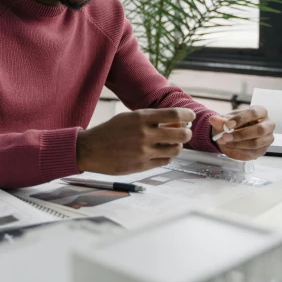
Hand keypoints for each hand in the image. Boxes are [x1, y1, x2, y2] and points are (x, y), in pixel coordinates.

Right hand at [76, 108, 194, 174]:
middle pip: (180, 134)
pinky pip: (165, 161)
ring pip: (175, 150)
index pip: (174, 115)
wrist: (90, 149)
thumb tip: (175, 122)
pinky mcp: (142, 166)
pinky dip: (168, 156)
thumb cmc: (110, 131)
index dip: (187, 115)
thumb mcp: (129, 117)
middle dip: (187, 133)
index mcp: (141, 118)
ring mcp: (144, 152)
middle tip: (185, 132)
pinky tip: (163, 153)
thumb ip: (151, 119)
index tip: (191, 116)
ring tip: (173, 143)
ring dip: (178, 146)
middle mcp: (144, 134)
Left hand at [209, 105, 274, 160]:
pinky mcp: (262, 150)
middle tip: (225, 137)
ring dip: (237, 144)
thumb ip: (220, 120)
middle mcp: (268, 125)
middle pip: (259, 130)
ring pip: (255, 143)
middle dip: (241, 134)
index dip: (240, 119)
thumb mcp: (225, 120)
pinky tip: (228, 148)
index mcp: (260, 112)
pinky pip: (252, 153)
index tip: (227, 125)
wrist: (231, 134)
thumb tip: (213, 120)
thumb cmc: (232, 123)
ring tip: (224, 142)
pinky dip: (238, 151)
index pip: (254, 113)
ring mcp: (267, 139)